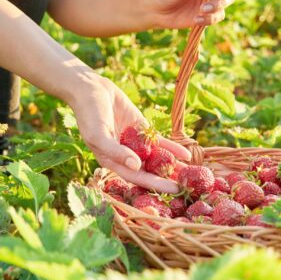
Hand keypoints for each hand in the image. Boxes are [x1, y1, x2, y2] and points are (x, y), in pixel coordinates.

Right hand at [69, 73, 190, 192]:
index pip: (137, 177)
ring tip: (191, 175)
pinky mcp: (143, 131)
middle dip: (167, 179)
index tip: (173, 190)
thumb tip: (136, 167)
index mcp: (112, 162)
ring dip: (173, 167)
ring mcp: (136, 144)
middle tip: (186, 187)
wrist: (92, 89)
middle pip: (149, 171)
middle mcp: (125, 156)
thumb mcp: (98, 134)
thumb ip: (115, 152)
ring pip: (157, 159)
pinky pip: (160, 142)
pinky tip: (187, 155)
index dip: (155, 184)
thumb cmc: (89, 114)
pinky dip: (173, 149)